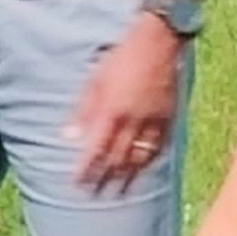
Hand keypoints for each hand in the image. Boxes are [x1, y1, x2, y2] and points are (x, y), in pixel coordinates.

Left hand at [69, 15, 181, 189]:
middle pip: (117, 158)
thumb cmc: (120, 57)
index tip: (77, 183)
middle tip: (94, 194)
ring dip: (127, 176)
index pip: (96, 150)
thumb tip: (68, 137)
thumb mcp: (94, 81)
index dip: (86, 169)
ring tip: (118, 190)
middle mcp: (133, 121)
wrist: (157, 41)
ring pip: (140, 157)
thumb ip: (82, 111)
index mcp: (112, 112)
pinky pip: (159, 146)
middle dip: (104, 178)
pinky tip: (143, 168)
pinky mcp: (169, 117)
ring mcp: (154, 121)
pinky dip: (150, 160)